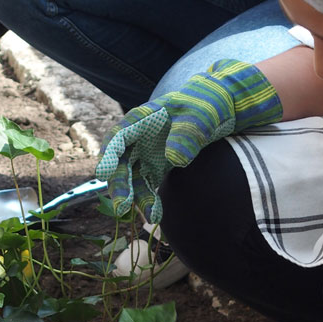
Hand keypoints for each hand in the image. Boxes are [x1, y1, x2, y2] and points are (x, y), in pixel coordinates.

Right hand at [95, 59, 281, 221]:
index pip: (118, 136)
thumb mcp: (199, 116)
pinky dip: (149, 199)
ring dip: (136, 198)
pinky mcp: (156, 167)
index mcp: (141, 119)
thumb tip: (173, 159)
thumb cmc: (205, 106)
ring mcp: (146, 153)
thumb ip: (186, 134)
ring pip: (132, 178)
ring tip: (151, 215)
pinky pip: (147, 185)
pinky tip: (156, 214)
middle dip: (119, 185)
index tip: (104, 173)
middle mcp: (138, 138)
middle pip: (120, 162)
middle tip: (122, 207)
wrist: (218, 110)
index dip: (109, 154)